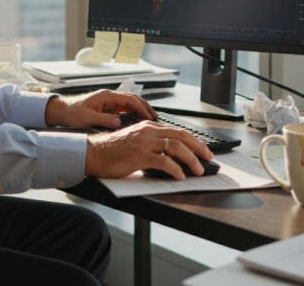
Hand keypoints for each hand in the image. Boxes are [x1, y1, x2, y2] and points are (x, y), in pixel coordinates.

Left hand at [44, 89, 157, 129]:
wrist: (62, 111)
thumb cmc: (72, 113)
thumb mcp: (88, 118)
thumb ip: (104, 120)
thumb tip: (119, 123)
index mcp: (106, 96)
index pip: (129, 100)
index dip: (140, 108)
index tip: (149, 117)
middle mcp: (109, 96)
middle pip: (132, 99)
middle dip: (145, 106)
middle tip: (155, 117)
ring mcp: (108, 101)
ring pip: (129, 102)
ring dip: (140, 108)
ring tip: (150, 117)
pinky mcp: (107, 106)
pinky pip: (124, 107)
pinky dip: (133, 112)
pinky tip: (138, 119)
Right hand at [84, 120, 213, 179]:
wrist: (95, 153)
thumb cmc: (113, 150)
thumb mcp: (137, 142)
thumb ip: (153, 144)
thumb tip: (174, 156)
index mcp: (149, 127)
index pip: (178, 131)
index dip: (194, 141)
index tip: (204, 151)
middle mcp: (148, 132)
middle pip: (182, 137)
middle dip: (199, 149)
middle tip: (208, 159)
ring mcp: (144, 143)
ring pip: (176, 148)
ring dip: (191, 160)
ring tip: (198, 170)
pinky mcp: (139, 156)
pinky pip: (164, 161)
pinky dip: (176, 169)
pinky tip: (180, 176)